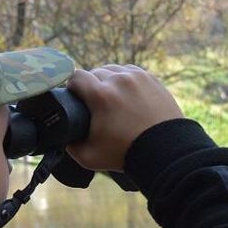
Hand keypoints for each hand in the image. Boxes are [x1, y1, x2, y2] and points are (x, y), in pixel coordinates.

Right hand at [64, 65, 183, 171]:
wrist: (164, 151)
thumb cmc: (125, 154)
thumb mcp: (89, 157)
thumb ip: (70, 146)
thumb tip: (63, 137)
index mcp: (100, 95)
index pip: (76, 76)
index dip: (71, 86)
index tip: (73, 96)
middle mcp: (118, 80)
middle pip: (94, 72)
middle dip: (90, 85)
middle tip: (92, 103)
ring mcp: (137, 77)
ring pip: (113, 70)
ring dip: (107, 79)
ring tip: (108, 96)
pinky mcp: (151, 79)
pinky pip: (130, 72)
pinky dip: (124, 80)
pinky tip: (124, 93)